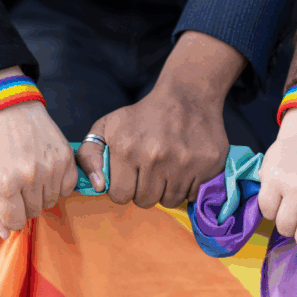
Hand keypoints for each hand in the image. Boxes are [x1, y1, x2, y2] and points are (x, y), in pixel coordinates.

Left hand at [0, 68, 77, 238]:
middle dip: (25, 204)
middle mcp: (31, 176)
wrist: (12, 112)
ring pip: (51, 202)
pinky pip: (67, 189)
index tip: (9, 203)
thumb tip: (5, 234)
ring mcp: (52, 167)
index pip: (16, 222)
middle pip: (35, 213)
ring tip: (32, 175)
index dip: (11, 216)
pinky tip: (46, 171)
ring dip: (41, 194)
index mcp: (7, 182)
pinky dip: (58, 185)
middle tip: (19, 185)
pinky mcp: (67, 159)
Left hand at [76, 31, 246, 207]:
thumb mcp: (107, 127)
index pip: (120, 195)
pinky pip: (192, 195)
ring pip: (170, 201)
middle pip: (146, 201)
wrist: (187, 96)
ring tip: (168, 168)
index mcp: (127, 148)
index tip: (130, 176)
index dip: (124, 188)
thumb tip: (98, 186)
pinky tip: (184, 167)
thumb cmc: (142, 116)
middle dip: (145, 190)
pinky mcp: (208, 164)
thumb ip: (89, 156)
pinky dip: (187, 186)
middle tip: (150, 171)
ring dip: (167, 189)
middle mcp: (155, 156)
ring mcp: (184, 162)